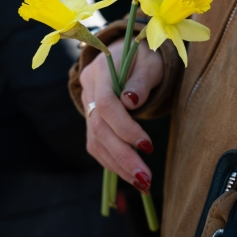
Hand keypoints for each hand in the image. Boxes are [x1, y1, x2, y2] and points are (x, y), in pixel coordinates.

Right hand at [80, 39, 162, 193]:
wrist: (126, 54)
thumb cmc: (143, 57)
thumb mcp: (149, 62)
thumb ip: (141, 81)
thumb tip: (131, 101)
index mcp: (100, 72)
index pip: (107, 104)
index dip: (125, 127)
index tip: (148, 146)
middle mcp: (88, 90)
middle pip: (100, 129)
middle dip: (123, 157)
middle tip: (145, 178)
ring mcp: (86, 105)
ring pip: (96, 141)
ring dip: (118, 165)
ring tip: (141, 182)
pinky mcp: (91, 119)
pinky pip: (97, 144)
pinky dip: (112, 162)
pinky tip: (129, 174)